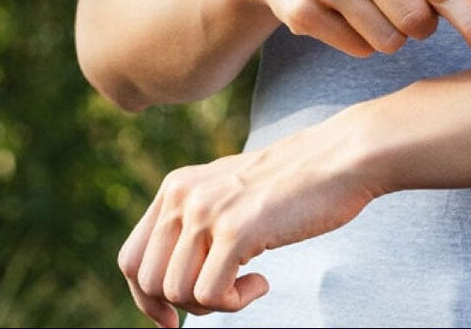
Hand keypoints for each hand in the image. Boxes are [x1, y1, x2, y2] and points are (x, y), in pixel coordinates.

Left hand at [118, 111, 378, 327]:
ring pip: (178, 292)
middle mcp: (184, 195)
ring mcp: (208, 210)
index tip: (170, 320)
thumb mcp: (228, 193)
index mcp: (176, 186)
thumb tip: (162, 286)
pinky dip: (235, 303)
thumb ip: (194, 222)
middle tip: (222, 297)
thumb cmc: (291, 184)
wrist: (340, 158)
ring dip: (213, 304)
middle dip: (180, 305)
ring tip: (248, 282)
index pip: (130, 259)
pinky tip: (262, 282)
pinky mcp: (236, 229)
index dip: (144, 299)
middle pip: (149, 282)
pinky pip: (211, 296)